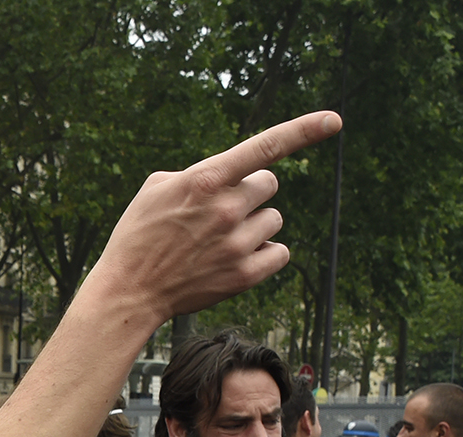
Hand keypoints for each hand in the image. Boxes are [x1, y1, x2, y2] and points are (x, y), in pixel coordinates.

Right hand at [86, 112, 341, 320]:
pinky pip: (280, 252)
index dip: (304, 129)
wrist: (129, 291)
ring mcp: (238, 244)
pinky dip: (265, 253)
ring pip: (273, 219)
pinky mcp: (245, 275)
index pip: (265, 147)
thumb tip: (231, 174)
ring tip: (220, 240)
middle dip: (250, 193)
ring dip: (254, 224)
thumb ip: (199, 173)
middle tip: (220, 211)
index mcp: (206, 180)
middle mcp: (227, 208)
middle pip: (269, 184)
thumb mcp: (156, 188)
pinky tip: (236, 258)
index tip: (333, 120)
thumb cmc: (138, 235)